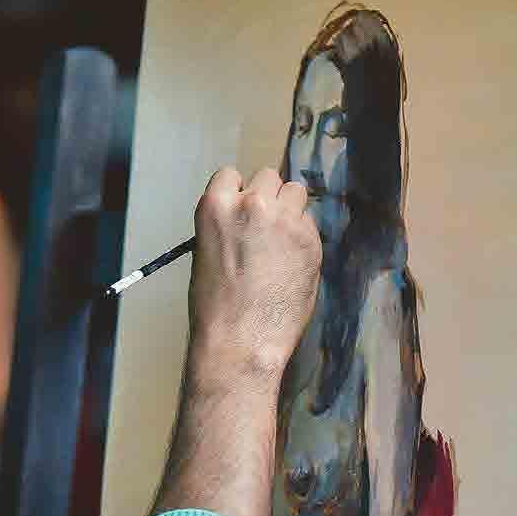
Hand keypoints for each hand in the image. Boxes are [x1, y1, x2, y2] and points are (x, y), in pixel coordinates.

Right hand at [186, 167, 321, 382]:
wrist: (240, 340)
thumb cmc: (216, 306)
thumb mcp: (206, 252)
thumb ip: (228, 225)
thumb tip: (249, 218)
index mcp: (215, 207)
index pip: (231, 175)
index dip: (238, 193)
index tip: (240, 210)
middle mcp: (251, 205)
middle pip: (268, 176)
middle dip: (267, 197)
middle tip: (264, 228)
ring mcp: (284, 221)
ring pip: (296, 192)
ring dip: (290, 209)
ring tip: (281, 240)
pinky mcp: (310, 240)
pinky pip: (310, 222)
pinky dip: (303, 236)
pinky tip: (291, 261)